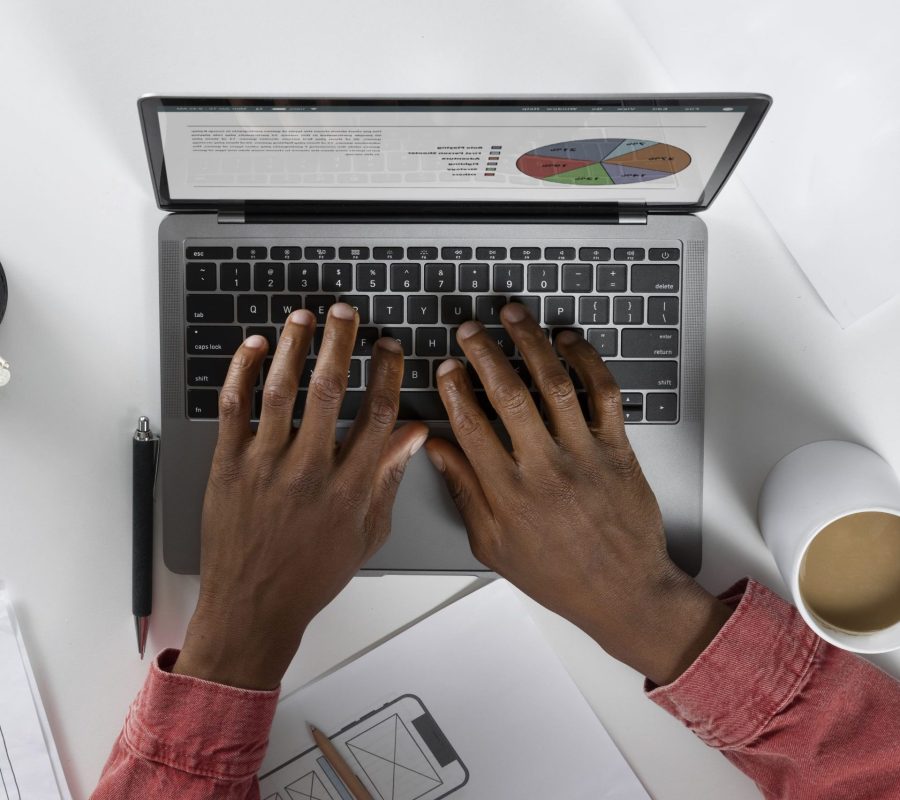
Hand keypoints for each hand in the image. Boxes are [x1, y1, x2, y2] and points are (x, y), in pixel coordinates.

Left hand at [174, 303, 427, 689]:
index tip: (388, 348)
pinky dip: (242, 373)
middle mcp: (309, 470)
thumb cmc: (311, 574)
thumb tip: (412, 435)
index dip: (387, 373)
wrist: (254, 607)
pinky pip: (234, 408)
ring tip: (303, 316)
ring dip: (293, 346)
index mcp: (349, 488)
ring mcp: (265, 465)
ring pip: (281, 390)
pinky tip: (253, 348)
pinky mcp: (228, 466)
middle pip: (330, 389)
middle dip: (340, 342)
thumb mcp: (367, 534)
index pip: (378, 414)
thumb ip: (388, 479)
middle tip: (346, 313)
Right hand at [426, 304, 731, 685]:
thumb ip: (465, 491)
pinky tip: (569, 341)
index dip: (454, 389)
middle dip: (485, 354)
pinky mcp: (617, 448)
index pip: (471, 426)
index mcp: (509, 494)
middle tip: (470, 329)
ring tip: (513, 315)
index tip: (446, 366)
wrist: (624, 591)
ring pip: (554, 384)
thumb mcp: (494, 544)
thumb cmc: (557, 573)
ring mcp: (585, 454)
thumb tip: (439, 449)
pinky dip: (588, 361)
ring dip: (531, 343)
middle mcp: (545, 468)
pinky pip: (604, 393)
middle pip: (509, 395)